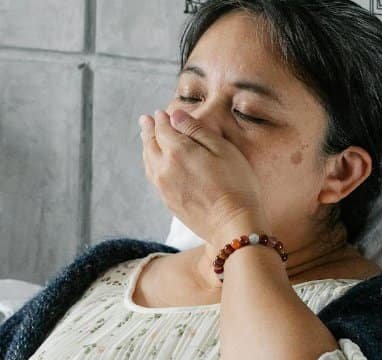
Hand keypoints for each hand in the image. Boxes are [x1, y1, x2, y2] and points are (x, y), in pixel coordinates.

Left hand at [139, 108, 266, 246]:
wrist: (231, 225)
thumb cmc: (235, 185)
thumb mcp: (223, 150)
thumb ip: (197, 131)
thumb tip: (175, 116)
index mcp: (177, 151)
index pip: (163, 129)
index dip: (161, 120)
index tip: (160, 112)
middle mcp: (164, 168)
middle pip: (151, 145)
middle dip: (148, 130)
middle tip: (145, 120)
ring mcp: (163, 187)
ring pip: (148, 162)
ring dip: (147, 147)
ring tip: (147, 138)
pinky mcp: (167, 202)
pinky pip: (152, 177)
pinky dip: (150, 164)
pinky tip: (154, 163)